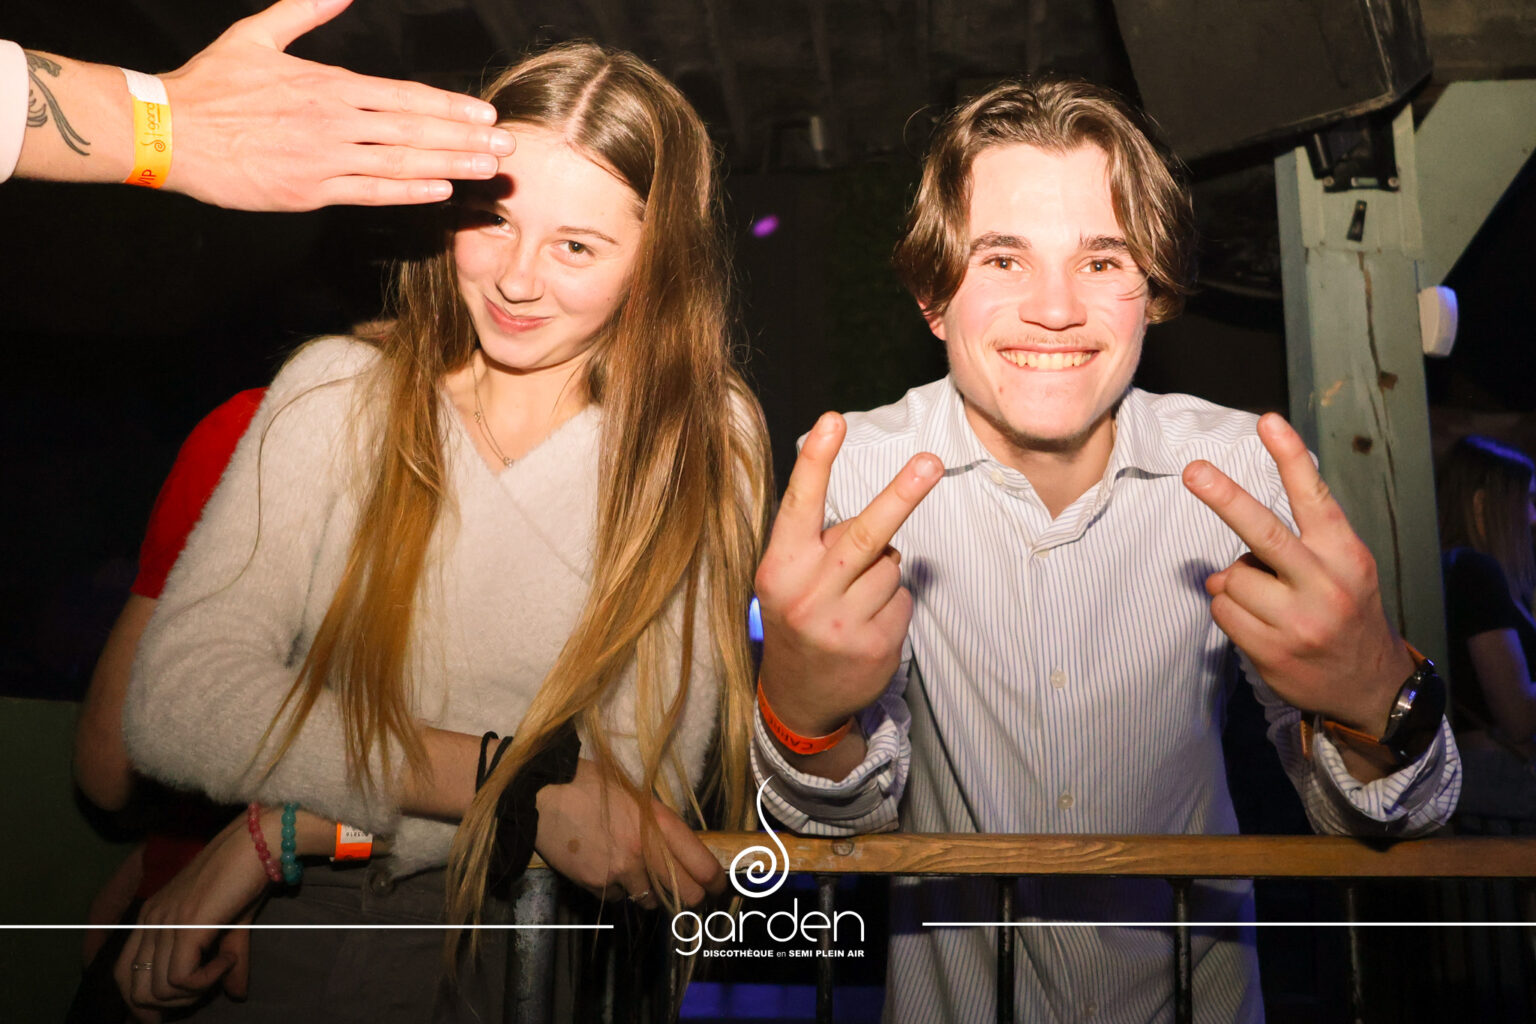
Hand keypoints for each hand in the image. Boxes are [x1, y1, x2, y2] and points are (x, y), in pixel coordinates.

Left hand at [114, 813, 270, 1020]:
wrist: (260, 839)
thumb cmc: (246, 874)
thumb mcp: (232, 923)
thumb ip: (229, 960)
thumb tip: (237, 995)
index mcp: (151, 917)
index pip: (123, 974)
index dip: (143, 1002)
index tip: (175, 1008)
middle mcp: (150, 920)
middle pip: (134, 991)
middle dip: (167, 1007)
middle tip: (203, 994)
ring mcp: (166, 922)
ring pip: (158, 990)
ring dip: (193, 993)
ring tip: (223, 970)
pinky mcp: (187, 926)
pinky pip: (182, 978)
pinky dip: (207, 981)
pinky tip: (229, 959)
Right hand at [160, 0, 514, 208]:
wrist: (168, 130)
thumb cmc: (211, 86)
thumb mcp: (257, 35)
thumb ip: (304, 11)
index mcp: (328, 85)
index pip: (404, 96)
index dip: (448, 106)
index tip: (484, 113)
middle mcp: (335, 121)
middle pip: (414, 129)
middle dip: (465, 137)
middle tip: (507, 146)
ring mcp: (325, 159)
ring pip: (401, 161)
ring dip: (450, 164)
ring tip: (488, 169)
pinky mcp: (310, 191)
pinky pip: (370, 192)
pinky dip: (408, 191)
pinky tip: (441, 191)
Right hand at [534, 758, 724, 910]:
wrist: (543, 794)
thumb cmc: (590, 784)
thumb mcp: (635, 795)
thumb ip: (658, 824)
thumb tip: (678, 849)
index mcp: (660, 823)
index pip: (703, 865)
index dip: (715, 881)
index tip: (717, 886)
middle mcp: (646, 851)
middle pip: (686, 894)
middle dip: (688, 895)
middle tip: (684, 891)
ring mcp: (622, 870)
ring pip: (651, 901)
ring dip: (649, 893)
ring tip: (635, 873)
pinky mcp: (598, 884)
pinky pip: (618, 898)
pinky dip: (616, 890)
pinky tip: (605, 869)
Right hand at [754, 412, 942, 738]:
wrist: (799, 697)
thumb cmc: (797, 616)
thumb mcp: (786, 578)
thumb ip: (816, 544)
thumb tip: (877, 516)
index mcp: (781, 567)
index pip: (800, 505)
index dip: (817, 461)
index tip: (833, 420)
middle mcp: (808, 592)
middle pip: (866, 533)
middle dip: (902, 494)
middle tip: (932, 462)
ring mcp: (842, 622)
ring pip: (891, 564)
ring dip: (884, 571)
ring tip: (855, 597)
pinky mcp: (875, 643)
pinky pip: (904, 597)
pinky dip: (894, 602)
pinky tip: (869, 621)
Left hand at [1183, 413, 1413, 734]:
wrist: (1369, 686)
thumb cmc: (1345, 611)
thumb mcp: (1344, 568)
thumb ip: (1299, 547)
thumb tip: (1225, 557)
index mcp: (1345, 554)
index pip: (1314, 497)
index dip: (1290, 457)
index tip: (1268, 421)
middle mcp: (1325, 584)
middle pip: (1263, 533)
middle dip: (1225, 498)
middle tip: (1194, 472)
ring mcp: (1298, 622)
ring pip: (1230, 577)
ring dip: (1234, 584)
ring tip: (1266, 601)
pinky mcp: (1272, 651)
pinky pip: (1222, 611)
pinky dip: (1229, 611)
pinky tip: (1258, 624)